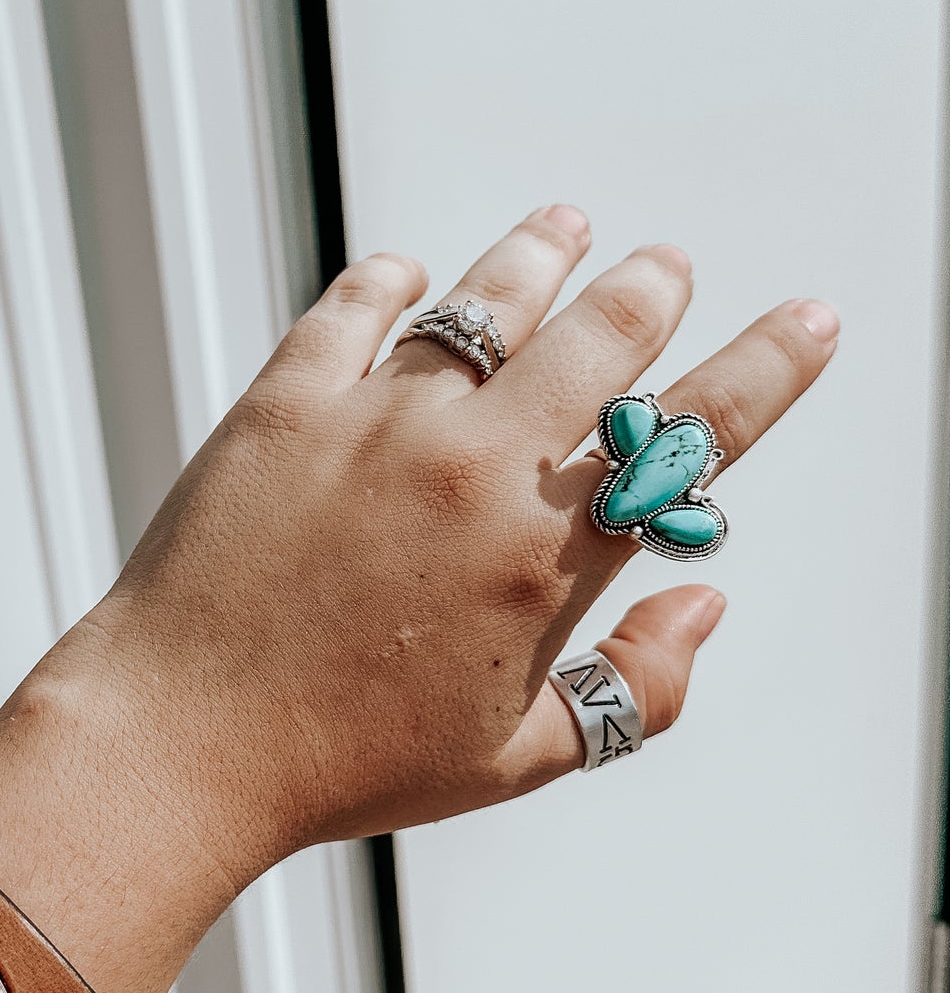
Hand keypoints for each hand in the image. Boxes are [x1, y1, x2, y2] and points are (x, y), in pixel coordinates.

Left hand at [0, 208, 837, 992]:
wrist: (180, 742)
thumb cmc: (346, 765)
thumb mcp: (515, 759)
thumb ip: (634, 688)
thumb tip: (703, 605)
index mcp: (546, 553)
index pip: (692, 440)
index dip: (767, 370)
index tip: (811, 320)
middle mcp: (476, 465)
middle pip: (600, 338)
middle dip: (651, 291)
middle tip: (666, 267)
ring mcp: (378, 421)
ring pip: (487, 300)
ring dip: (540, 255)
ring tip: (565, 226)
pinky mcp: (286, 402)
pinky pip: (354, 307)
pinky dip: (392, 280)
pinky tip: (408, 272)